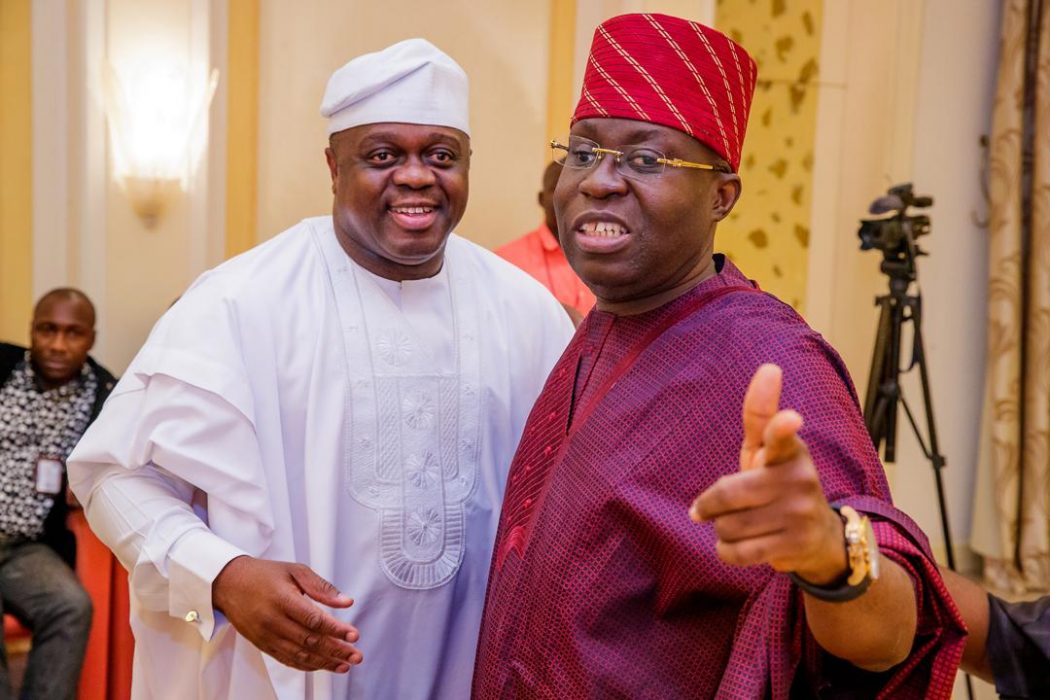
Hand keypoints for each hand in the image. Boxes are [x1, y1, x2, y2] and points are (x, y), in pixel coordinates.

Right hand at [212, 556, 361, 672]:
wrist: (228, 584)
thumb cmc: (263, 574)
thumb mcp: (295, 571)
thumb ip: (321, 587)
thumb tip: (346, 602)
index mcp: (283, 599)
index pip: (314, 620)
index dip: (336, 630)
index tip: (354, 635)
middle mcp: (273, 621)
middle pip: (310, 641)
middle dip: (336, 650)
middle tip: (356, 656)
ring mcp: (266, 636)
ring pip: (299, 654)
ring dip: (324, 662)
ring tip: (344, 665)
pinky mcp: (263, 645)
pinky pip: (287, 659)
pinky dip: (306, 665)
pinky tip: (322, 665)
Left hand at [690, 364, 846, 584]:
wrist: (817, 536)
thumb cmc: (778, 483)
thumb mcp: (767, 449)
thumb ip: (760, 414)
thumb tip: (769, 367)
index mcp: (789, 450)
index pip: (782, 435)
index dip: (783, 427)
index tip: (791, 419)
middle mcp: (799, 478)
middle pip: (727, 494)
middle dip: (711, 506)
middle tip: (713, 508)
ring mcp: (800, 513)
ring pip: (728, 525)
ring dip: (721, 530)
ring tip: (737, 526)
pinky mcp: (796, 544)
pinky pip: (738, 552)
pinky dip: (726, 552)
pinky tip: (733, 546)